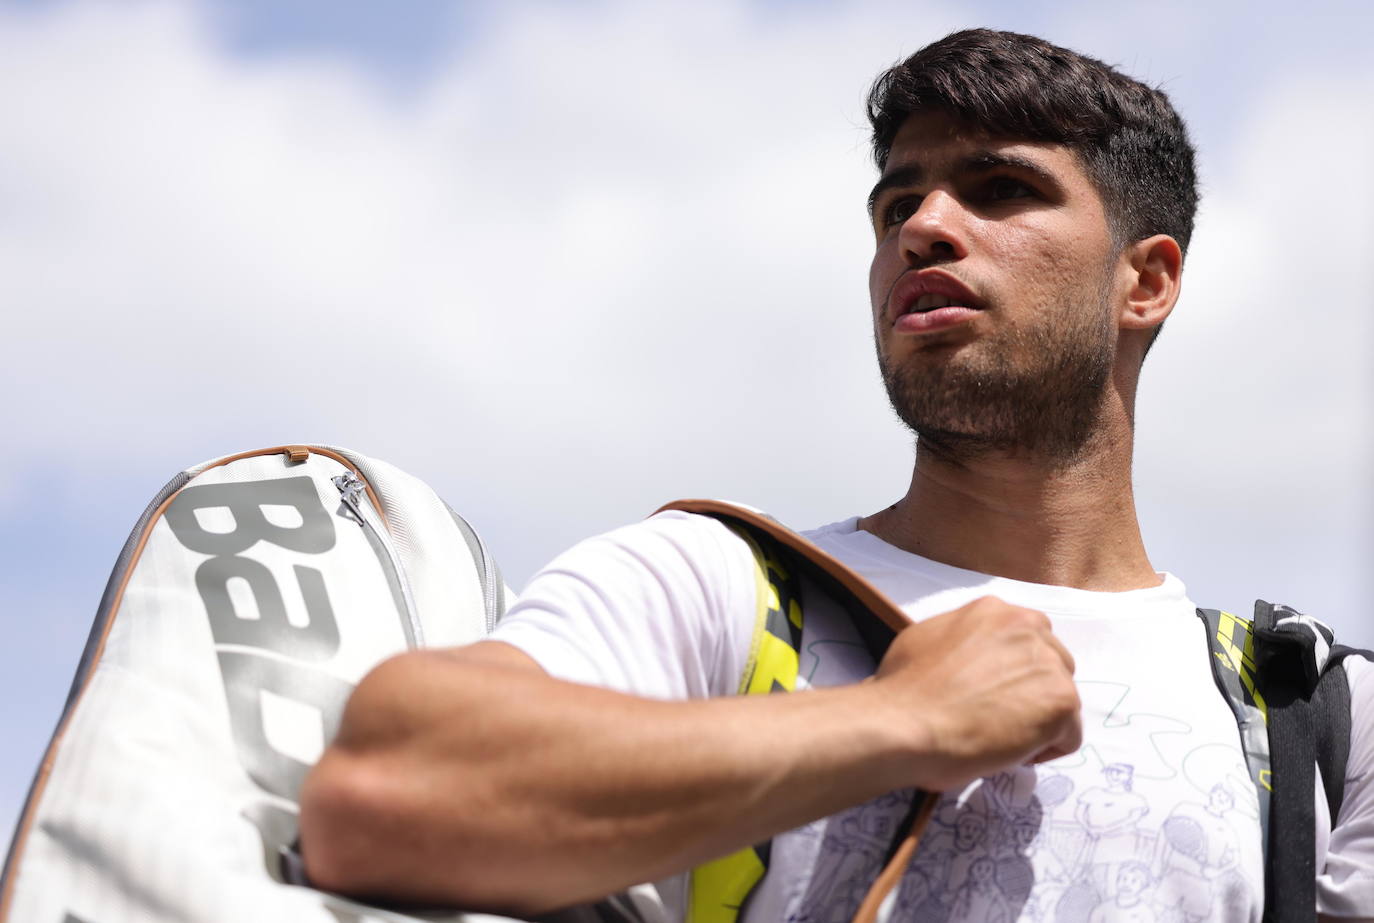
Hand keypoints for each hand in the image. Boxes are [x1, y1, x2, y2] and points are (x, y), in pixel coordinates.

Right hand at [870, 595, 1081, 790]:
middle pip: (1053, 664)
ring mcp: (1048, 664)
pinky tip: (1011, 753)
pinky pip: (1069, 735)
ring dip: (1038, 720)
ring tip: (1001, 738)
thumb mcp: (926, 641)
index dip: (1013, 670)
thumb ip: (961, 643)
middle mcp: (1027, 627)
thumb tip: (967, 664)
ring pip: (1061, 700)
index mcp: (993, 611)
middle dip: (1033, 691)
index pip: (1026, 638)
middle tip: (999, 717)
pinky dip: (1046, 749)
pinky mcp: (1061, 702)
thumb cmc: (903, 689)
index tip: (994, 692)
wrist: (905, 723)